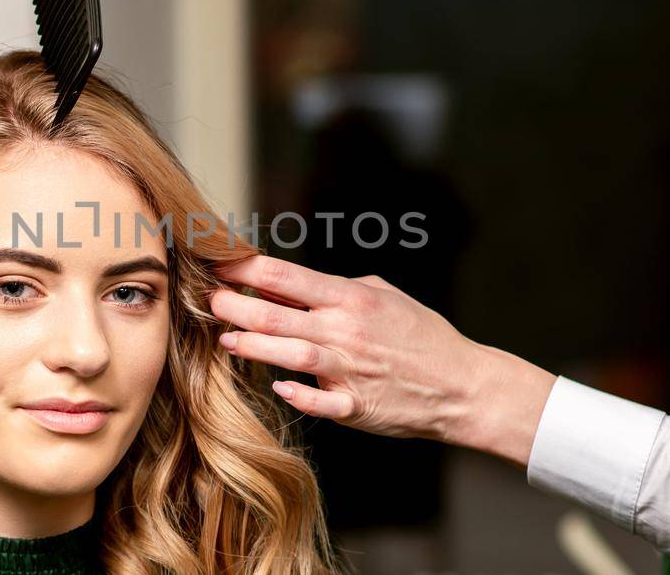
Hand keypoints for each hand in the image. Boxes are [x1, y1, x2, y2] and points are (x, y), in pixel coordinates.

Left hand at [210, 256, 556, 466]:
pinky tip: (277, 385)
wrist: (462, 385)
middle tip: (207, 299)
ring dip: (251, 346)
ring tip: (225, 338)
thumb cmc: (421, 335)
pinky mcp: (356, 407)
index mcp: (352, 299)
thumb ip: (335, 288)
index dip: (246, 269)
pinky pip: (318, 401)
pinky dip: (296, 393)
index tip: (218, 263)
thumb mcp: (383, 296)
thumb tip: (287, 285)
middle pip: (276, 315)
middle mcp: (346, 331)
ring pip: (288, 355)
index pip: (287, 276)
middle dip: (234, 305)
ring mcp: (350, 371)